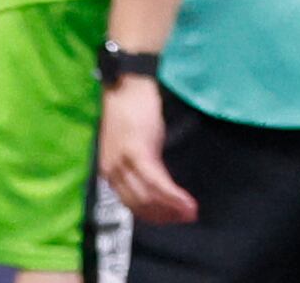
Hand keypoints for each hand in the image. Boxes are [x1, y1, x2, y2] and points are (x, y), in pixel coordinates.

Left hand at [99, 75, 194, 222]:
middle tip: (185, 218)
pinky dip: (173, 196)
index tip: (171, 218)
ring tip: (190, 212)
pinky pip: (157, 183)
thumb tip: (153, 179)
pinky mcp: (139, 153)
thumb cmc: (132, 106)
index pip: (130, 203)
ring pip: (149, 198)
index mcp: (108, 169)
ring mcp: (124, 163)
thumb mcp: (128, 140)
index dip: (152, 214)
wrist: (129, 82)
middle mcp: (112, 170)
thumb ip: (135, 161)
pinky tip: (187, 202)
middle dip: (163, 216)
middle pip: (138, 205)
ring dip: (172, 209)